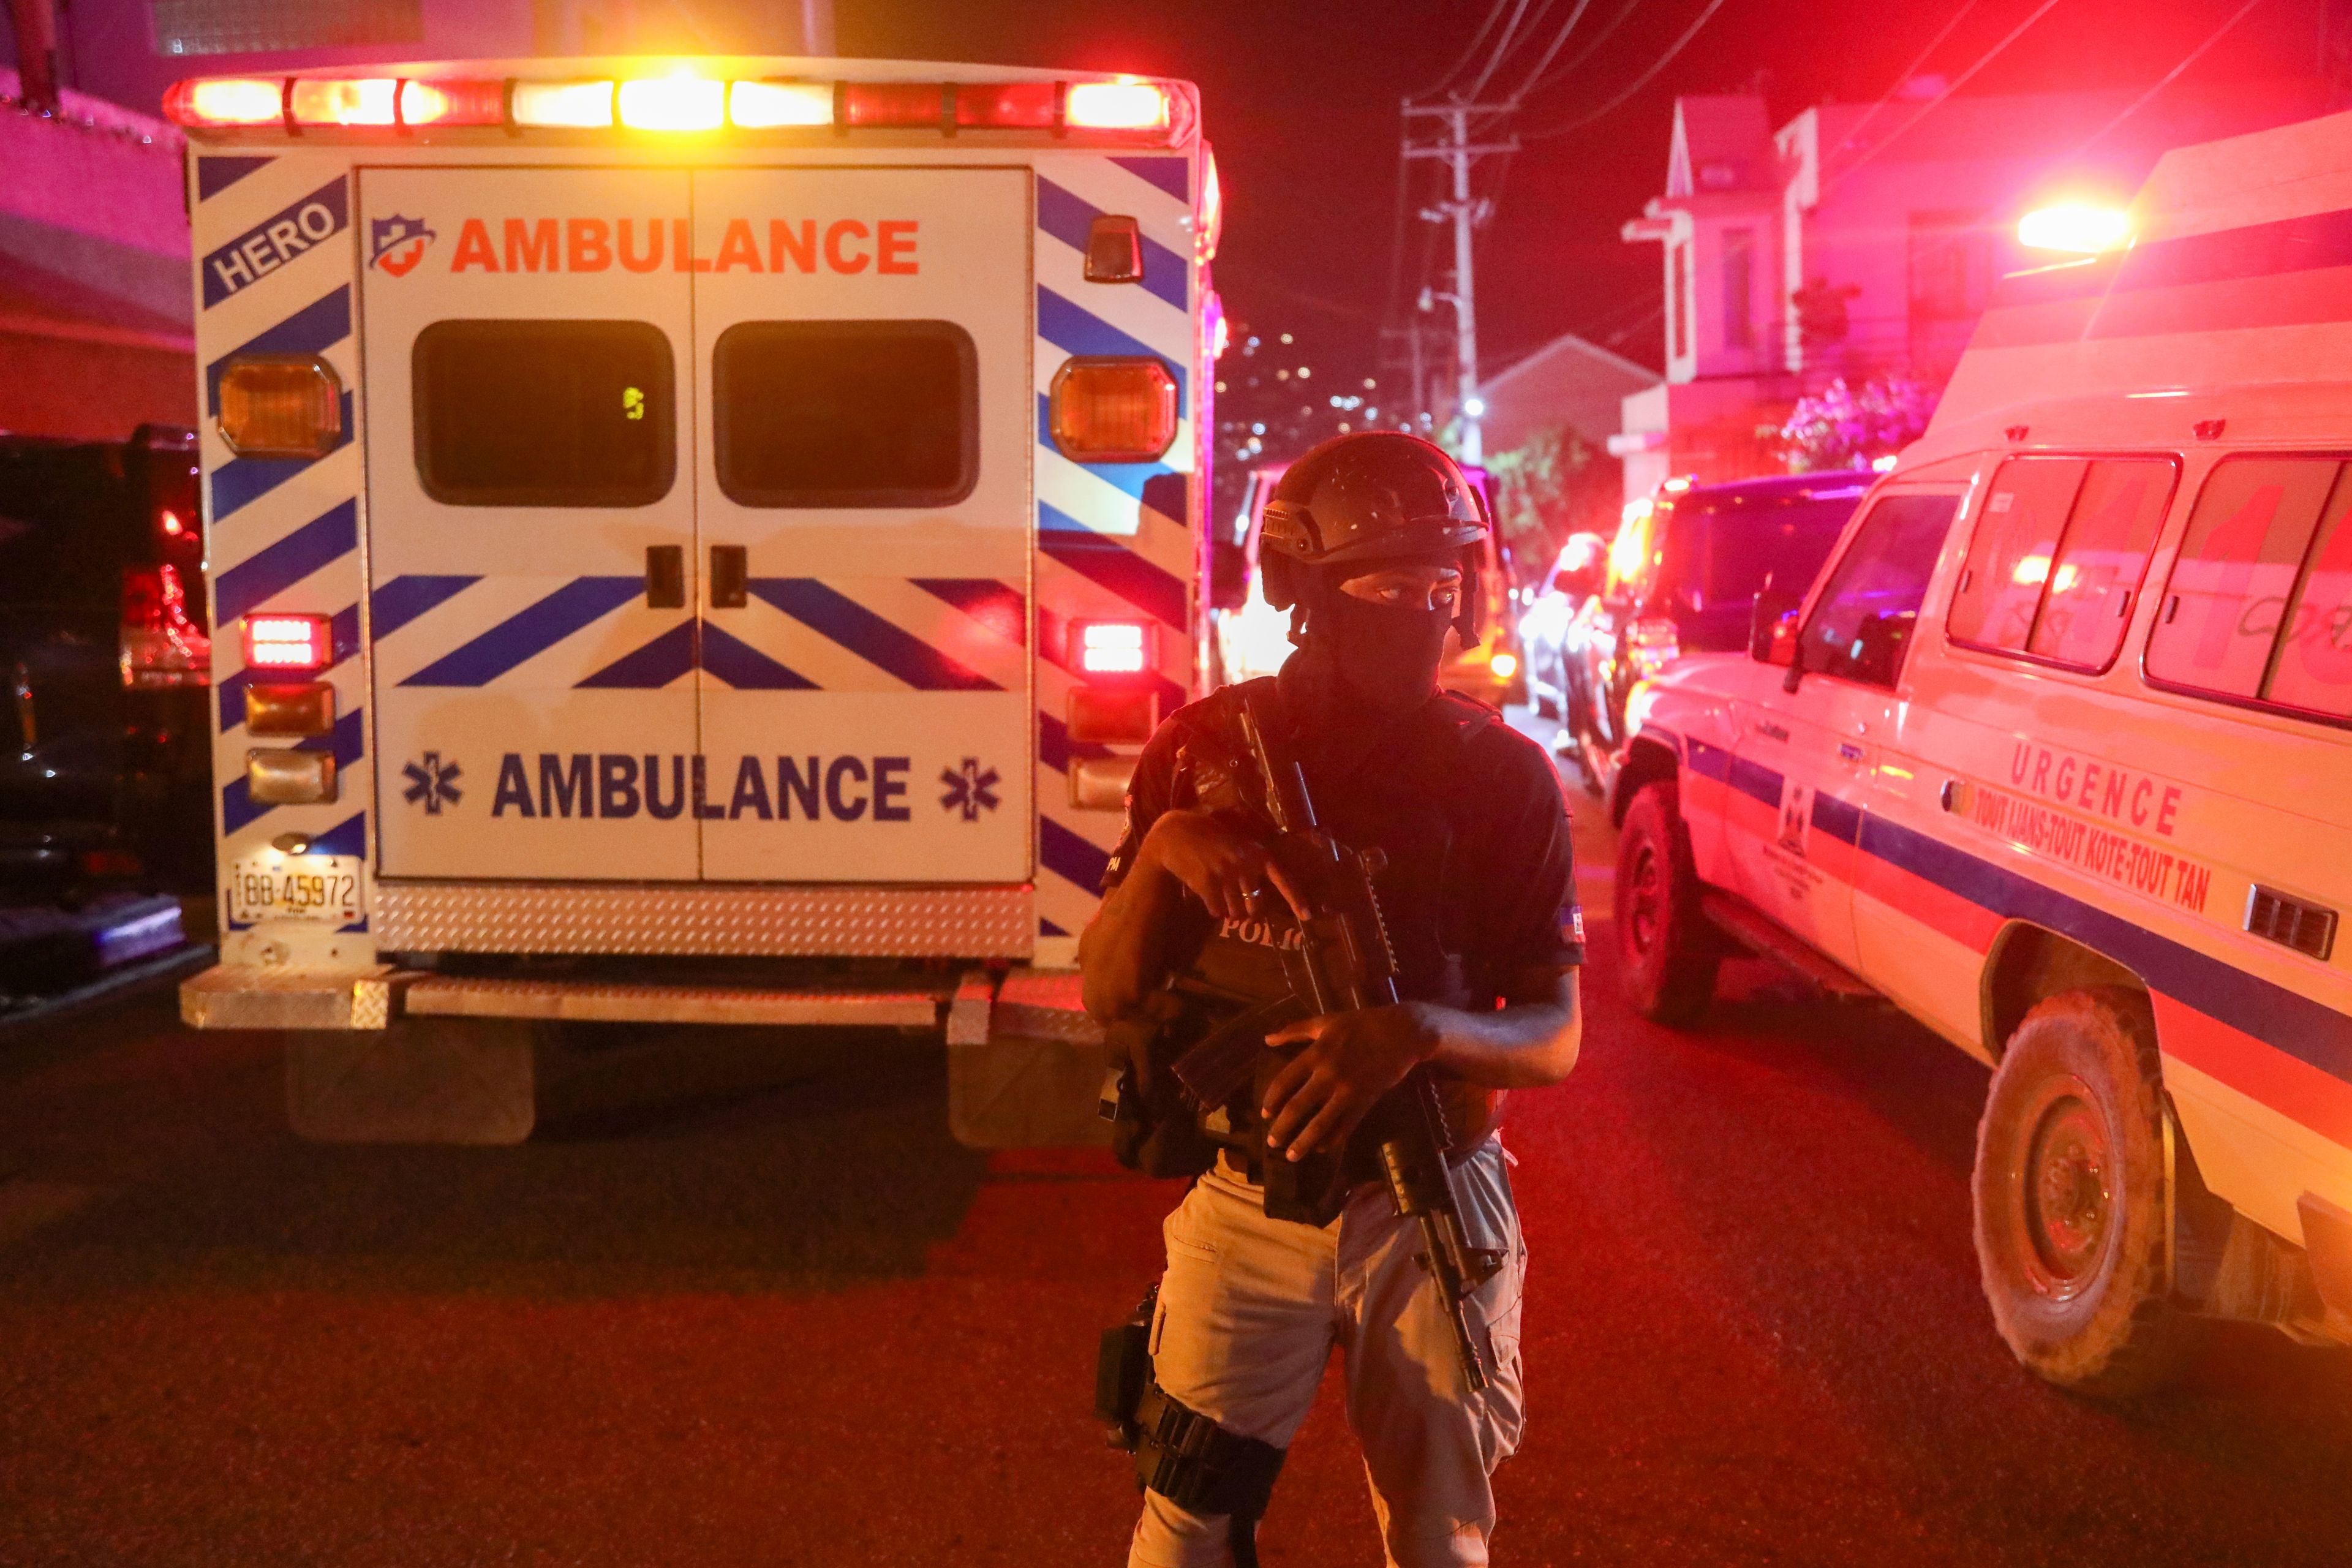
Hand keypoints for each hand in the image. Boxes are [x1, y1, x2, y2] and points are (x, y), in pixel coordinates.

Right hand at [1141, 810, 1305, 922]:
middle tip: (1240, 908)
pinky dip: (1213, 910)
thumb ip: (1251, 864)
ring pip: (1235, 912)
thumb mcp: (1237, 843)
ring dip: (1228, 912)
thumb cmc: (1208, 837)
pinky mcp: (1207, 884)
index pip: (1283, 878)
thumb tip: (1258, 901)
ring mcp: (1225, 874)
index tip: (1307, 916)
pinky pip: (1216, 911)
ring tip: (1220, 898)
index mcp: (1256, 853)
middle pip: (1256, 906)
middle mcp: (1244, 864)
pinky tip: (1207, 897)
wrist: (1175, 833)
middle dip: (1248, 912)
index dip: (1296, 899)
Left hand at [1260, 1004, 1434, 1160]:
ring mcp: (1348, 1091)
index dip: (1272, 1099)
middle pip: (1297, 1107)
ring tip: (1291, 1156)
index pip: (1285, 1081)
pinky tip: (1322, 1148)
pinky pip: (1346, 1126)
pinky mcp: (1365, 1101)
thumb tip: (1267, 1039)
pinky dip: (1332, 1140)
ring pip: (1320, 1123)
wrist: (1401, 1033)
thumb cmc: (1361, 1024)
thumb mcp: (1326, 1022)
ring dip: (1303, 1142)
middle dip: (1282, 1127)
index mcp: (1316, 1053)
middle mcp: (1328, 1074)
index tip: (1264, 1113)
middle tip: (1271, 1142)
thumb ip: (1295, 1030)